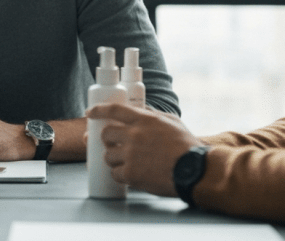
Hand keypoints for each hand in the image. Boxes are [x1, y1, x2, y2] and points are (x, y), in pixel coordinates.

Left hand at [85, 103, 202, 196]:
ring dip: (113, 159)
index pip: (114, 110)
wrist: (195, 170)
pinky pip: (115, 173)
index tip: (90, 112)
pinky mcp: (131, 173)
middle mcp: (134, 135)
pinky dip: (120, 175)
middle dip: (107, 139)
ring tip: (126, 162)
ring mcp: (131, 155)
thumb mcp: (172, 122)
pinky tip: (129, 175)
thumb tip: (140, 109)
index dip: (99, 110)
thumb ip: (152, 114)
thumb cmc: (187, 147)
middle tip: (112, 144)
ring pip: (108, 155)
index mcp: (144, 120)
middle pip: (106, 134)